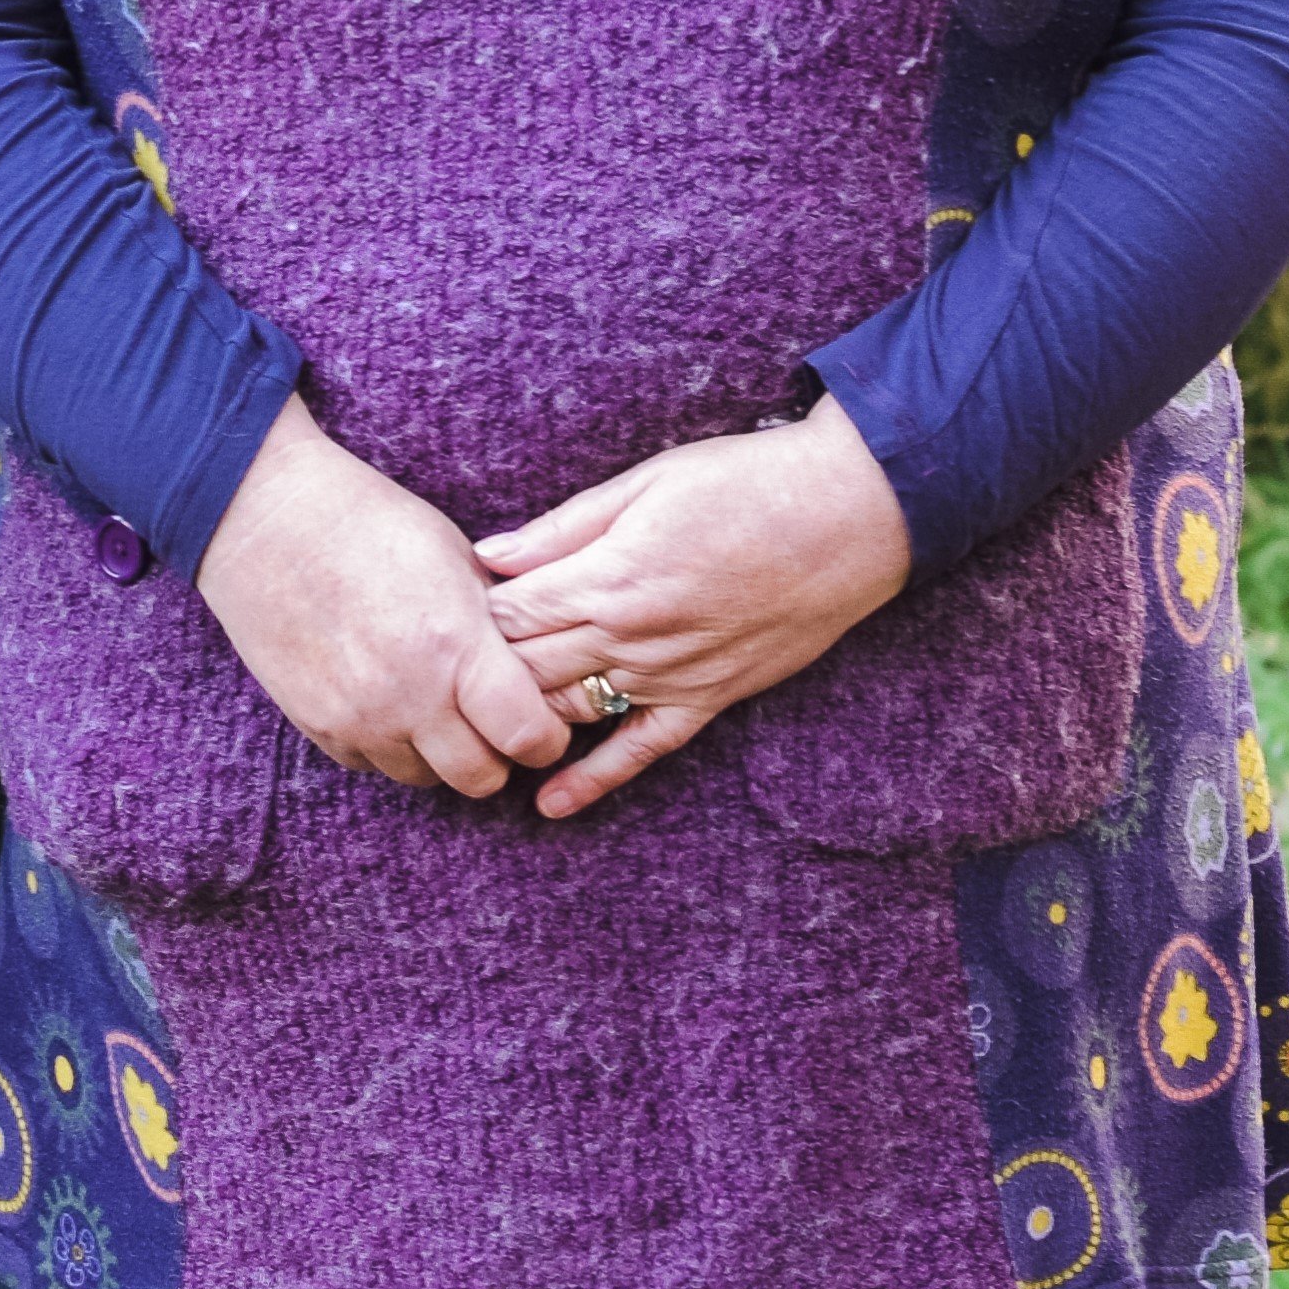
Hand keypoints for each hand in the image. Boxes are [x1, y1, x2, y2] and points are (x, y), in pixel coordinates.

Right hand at [198, 395, 572, 797]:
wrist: (266, 518)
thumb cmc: (370, 522)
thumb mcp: (457, 559)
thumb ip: (498, 626)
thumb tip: (534, 672)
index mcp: (455, 645)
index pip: (528, 737)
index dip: (546, 737)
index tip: (541, 722)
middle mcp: (409, 695)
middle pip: (481, 778)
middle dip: (498, 755)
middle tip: (492, 721)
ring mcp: (358, 718)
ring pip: (426, 778)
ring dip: (440, 753)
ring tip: (435, 703)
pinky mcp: (317, 725)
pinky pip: (371, 764)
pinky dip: (388, 744)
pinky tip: (386, 696)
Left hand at [474, 396, 909, 820]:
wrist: (845, 515)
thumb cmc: (744, 483)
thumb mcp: (645, 483)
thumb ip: (563, 528)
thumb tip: (490, 553)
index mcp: (609, 576)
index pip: (509, 614)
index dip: (470, 614)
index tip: (444, 610)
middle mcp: (633, 636)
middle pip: (527, 668)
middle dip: (482, 669)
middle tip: (447, 669)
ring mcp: (671, 675)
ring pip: (570, 711)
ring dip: (520, 718)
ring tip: (473, 724)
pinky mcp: (709, 699)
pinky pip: (641, 751)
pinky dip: (594, 781)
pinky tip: (550, 805)